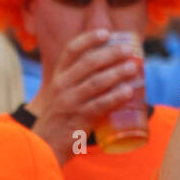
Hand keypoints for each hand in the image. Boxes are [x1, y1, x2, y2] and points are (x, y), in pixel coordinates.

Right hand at [30, 29, 144, 161]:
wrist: (45, 146)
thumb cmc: (58, 119)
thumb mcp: (60, 95)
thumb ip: (78, 82)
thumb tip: (111, 69)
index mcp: (57, 77)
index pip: (71, 50)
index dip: (89, 39)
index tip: (107, 33)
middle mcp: (61, 86)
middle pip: (88, 62)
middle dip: (111, 53)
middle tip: (128, 50)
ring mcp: (70, 102)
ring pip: (96, 82)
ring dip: (118, 72)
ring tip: (133, 67)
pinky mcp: (78, 118)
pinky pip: (100, 104)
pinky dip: (116, 97)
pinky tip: (128, 91)